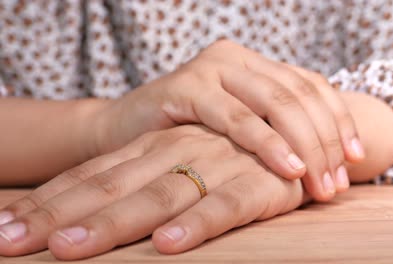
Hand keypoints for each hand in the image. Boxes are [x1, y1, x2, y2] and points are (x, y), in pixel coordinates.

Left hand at [0, 125, 306, 258]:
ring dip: (114, 222)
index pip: (92, 172)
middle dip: (58, 215)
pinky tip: (168, 244)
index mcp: (154, 146)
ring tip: (70, 249)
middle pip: (111, 185)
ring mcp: (217, 166)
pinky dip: (197, 224)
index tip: (6, 227)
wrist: (293, 140)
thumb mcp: (177, 160)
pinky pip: (225, 206)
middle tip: (11, 242)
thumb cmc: (228, 156)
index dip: (47, 200)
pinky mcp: (257, 185)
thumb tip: (83, 215)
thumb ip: (136, 180)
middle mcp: (178, 151)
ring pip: (159, 195)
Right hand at [93, 40, 363, 199]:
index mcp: (255, 65)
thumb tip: (330, 163)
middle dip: (325, 141)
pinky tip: (286, 167)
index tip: (356, 159)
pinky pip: (235, 116)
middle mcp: (237, 58)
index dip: (339, 121)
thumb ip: (275, 133)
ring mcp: (211, 68)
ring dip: (304, 145)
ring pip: (275, 102)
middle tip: (335, 184)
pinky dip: (264, 142)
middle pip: (299, 94)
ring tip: (320, 181)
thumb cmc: (186, 138)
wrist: (123, 134)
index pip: (312, 85)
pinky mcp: (185, 87)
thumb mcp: (238, 133)